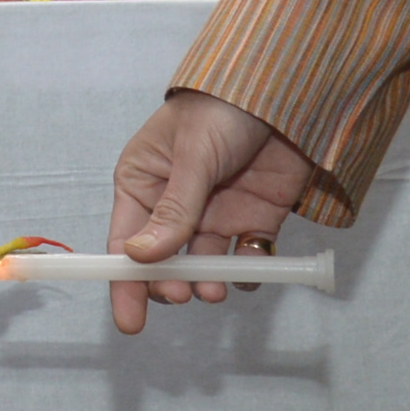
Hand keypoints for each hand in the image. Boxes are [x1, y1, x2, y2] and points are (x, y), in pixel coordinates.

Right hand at [105, 89, 324, 332]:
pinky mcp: (254, 219)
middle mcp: (175, 204)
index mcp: (144, 182)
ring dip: (207, 282)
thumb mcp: (192, 158)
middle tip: (183, 294)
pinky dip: (248, 271)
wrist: (284, 90)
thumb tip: (140, 258)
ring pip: (204, 266)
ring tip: (215, 287)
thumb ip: (173, 211)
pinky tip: (250, 266)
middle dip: (170, 284)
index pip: (126, 241)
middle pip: (164, 262)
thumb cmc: (221, 109)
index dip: (125, 281)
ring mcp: (216, 214)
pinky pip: (247, 259)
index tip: (130, 320)